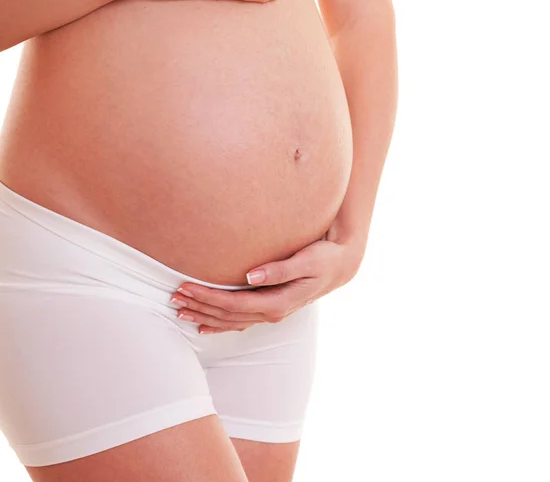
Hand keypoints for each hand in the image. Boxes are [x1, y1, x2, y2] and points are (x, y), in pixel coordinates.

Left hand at [170, 233, 365, 333]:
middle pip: (227, 315)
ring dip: (204, 316)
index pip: (234, 304)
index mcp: (278, 302)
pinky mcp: (270, 308)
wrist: (341, 266)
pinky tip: (203, 326)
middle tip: (173, 297)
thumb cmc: (324, 258)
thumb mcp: (307, 261)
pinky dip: (219, 324)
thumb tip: (251, 276)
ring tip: (179, 309)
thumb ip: (280, 269)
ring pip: (230, 321)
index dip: (208, 298)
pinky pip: (239, 321)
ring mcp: (271, 313)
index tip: (186, 287)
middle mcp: (272, 312)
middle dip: (199, 307)